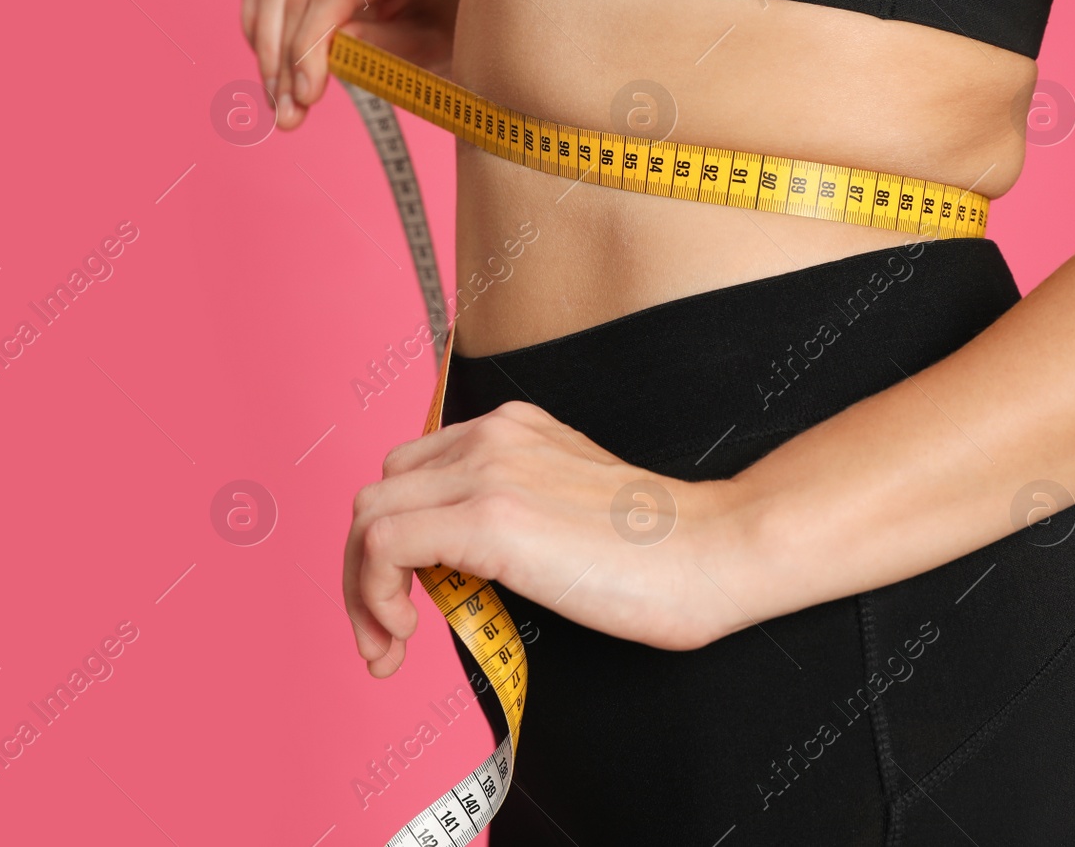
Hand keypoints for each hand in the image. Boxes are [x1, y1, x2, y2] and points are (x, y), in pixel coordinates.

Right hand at [239, 0, 463, 129]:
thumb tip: (327, 52)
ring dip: (267, 55)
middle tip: (289, 118)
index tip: (306, 95)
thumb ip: (384, 48)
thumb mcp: (433, 52)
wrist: (454, 21)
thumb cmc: (451, 38)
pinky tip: (275, 76)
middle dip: (287, 63)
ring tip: (282, 108)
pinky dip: (261, 35)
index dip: (311, 44)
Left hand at [341, 400, 768, 676]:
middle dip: (364, 570)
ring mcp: (486, 472)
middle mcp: (489, 437)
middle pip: (378, 494)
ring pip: (368, 517)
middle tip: (385, 637)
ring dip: (361, 589)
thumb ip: (508, 519)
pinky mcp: (489, 517)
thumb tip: (450, 575)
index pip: (408, 474)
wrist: (714, 553)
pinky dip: (373, 594)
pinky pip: (384, 545)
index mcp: (509, 429)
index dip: (389, 543)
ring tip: (391, 645)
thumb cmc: (656, 555)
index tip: (405, 605)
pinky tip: (405, 635)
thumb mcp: (565, 513)